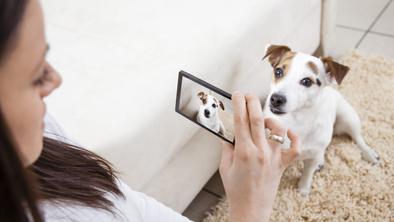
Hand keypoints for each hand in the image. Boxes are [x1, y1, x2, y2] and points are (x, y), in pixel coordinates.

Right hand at [220, 92, 299, 221]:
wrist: (251, 209)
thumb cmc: (236, 190)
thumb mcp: (225, 167)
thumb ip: (227, 147)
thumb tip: (229, 132)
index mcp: (243, 152)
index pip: (240, 121)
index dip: (238, 104)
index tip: (236, 95)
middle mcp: (261, 152)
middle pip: (257, 119)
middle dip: (252, 102)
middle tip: (247, 94)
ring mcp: (274, 158)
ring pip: (277, 129)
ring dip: (269, 119)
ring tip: (262, 119)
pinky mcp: (282, 164)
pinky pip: (294, 149)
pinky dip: (294, 138)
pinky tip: (287, 133)